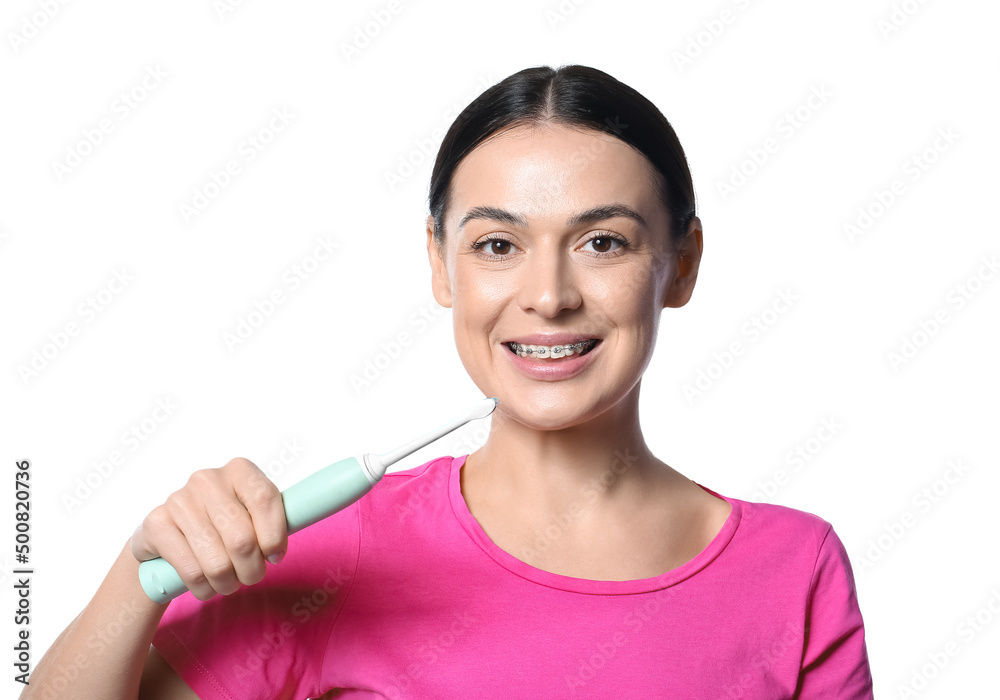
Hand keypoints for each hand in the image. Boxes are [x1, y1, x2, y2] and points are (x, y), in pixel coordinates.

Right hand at [130, 457, 287, 600]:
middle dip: (252, 570)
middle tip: (251, 576)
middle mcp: (208, 479)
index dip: (275, 535)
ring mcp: (179, 499)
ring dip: (228, 584)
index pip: (265, 499)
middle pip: (242, 539)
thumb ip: (273, 521)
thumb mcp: (251, 515)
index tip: (276, 556)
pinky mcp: (157, 524)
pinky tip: (205, 585)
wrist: (166, 536)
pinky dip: (204, 588)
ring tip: (229, 583)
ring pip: (217, 561)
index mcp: (239, 470)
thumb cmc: (221, 526)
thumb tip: (281, 547)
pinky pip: (192, 572)